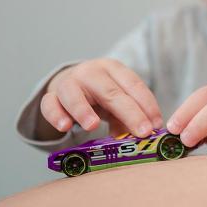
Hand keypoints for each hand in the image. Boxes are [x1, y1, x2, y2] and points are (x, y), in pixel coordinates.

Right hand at [40, 58, 161, 137]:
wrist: (69, 83)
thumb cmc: (99, 95)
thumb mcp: (117, 102)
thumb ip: (128, 118)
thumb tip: (140, 138)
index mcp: (113, 69)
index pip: (133, 84)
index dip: (147, 105)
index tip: (156, 125)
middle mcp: (91, 72)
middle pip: (110, 91)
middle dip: (129, 112)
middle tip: (142, 131)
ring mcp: (69, 82)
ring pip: (74, 93)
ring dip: (83, 110)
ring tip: (92, 126)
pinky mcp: (51, 95)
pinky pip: (50, 104)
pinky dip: (56, 114)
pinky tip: (64, 126)